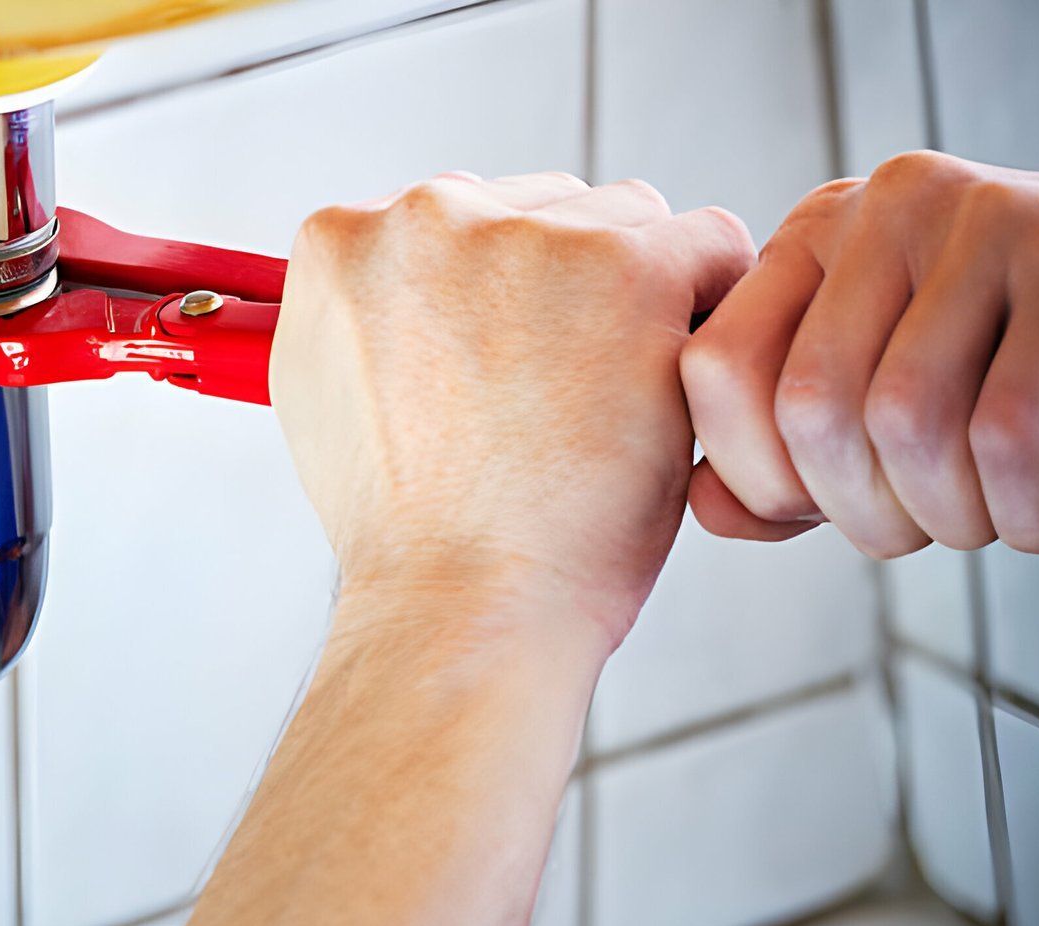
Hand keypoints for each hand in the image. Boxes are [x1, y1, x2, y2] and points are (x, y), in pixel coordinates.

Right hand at [270, 172, 754, 644]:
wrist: (464, 604)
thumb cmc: (412, 533)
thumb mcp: (328, 401)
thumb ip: (364, 316)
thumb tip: (401, 288)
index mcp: (343, 241)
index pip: (457, 216)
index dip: (497, 295)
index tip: (508, 362)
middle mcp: (424, 216)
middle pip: (540, 208)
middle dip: (565, 288)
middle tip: (560, 395)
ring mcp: (526, 236)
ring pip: (626, 221)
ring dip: (637, 296)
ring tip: (607, 402)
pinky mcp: (627, 268)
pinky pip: (711, 246)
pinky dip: (711, 311)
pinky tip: (668, 386)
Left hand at [682, 150, 1038, 555]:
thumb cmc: (1025, 377)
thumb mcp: (881, 408)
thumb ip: (786, 464)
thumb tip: (707, 507)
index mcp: (815, 236)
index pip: (717, 369)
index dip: (760, 479)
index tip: (831, 510)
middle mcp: (886, 206)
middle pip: (810, 407)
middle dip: (868, 515)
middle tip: (941, 526)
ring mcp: (982, 215)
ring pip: (905, 419)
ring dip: (957, 518)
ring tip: (1009, 514)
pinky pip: (1009, 430)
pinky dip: (1034, 510)